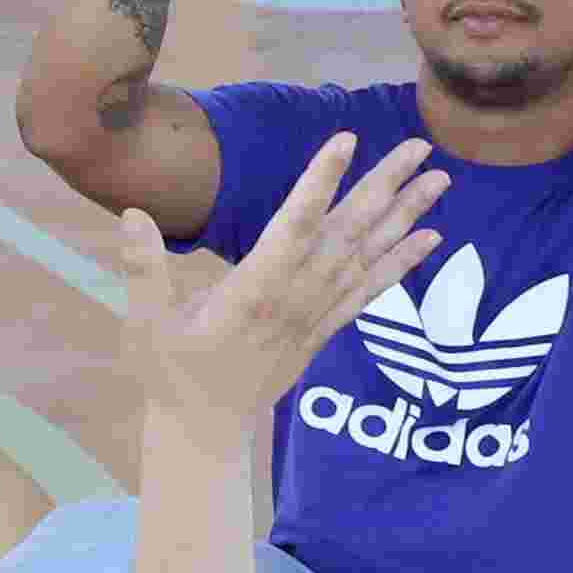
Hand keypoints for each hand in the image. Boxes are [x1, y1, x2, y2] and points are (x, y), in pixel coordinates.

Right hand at [117, 127, 445, 442]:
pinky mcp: (324, 329)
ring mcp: (315, 315)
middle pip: (347, 234)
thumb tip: (133, 214)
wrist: (204, 431)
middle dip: (384, 187)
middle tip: (421, 148)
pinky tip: (429, 238)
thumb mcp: (146, 322)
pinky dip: (401, 263)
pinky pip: (371, 291)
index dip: (320, 182)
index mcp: (254, 291)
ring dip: (404, 217)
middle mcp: (295, 299)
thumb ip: (142, 268)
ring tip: (439, 180)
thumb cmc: (169, 374)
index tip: (345, 141)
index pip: (293, 226)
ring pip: (367, 257)